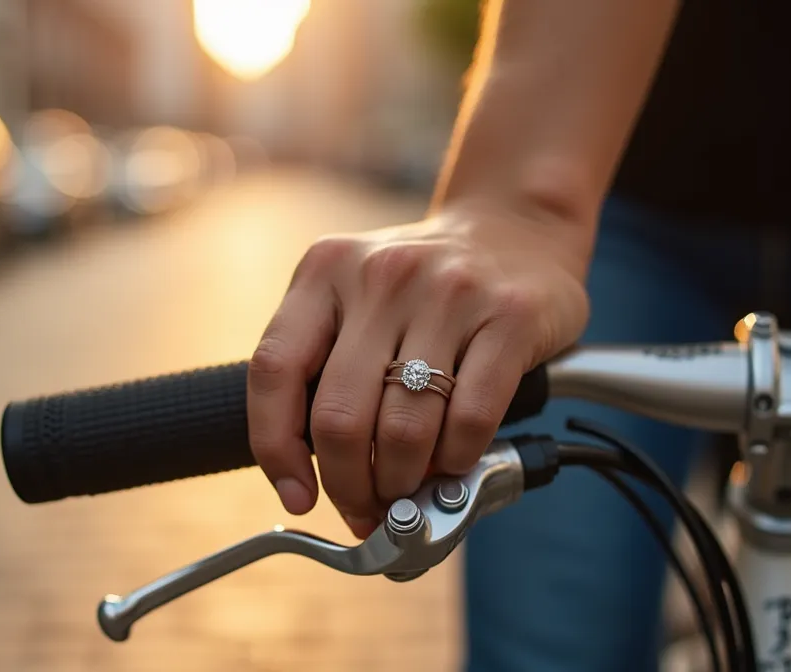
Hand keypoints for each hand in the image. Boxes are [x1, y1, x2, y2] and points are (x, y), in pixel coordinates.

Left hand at [247, 206, 591, 537]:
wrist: (516, 226)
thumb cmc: (424, 287)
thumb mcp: (356, 299)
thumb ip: (325, 367)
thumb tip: (312, 479)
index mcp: (325, 270)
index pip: (273, 371)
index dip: (277, 449)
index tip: (297, 494)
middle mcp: (382, 275)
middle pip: (339, 417)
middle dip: (349, 484)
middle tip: (367, 507)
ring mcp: (449, 292)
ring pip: (405, 429)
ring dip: (404, 481)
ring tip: (410, 489)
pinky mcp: (510, 316)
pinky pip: (471, 418)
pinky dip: (457, 460)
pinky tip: (454, 461)